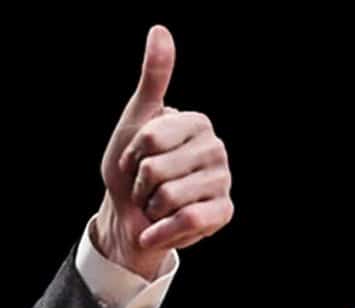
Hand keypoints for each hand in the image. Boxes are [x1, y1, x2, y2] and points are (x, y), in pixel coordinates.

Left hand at [96, 25, 233, 280]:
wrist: (132, 218)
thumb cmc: (132, 169)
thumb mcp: (137, 120)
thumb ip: (153, 77)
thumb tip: (160, 30)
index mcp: (197, 122)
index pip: (150, 139)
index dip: (131, 157)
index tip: (134, 161)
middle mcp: (216, 148)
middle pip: (156, 170)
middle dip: (139, 186)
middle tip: (144, 188)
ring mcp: (223, 181)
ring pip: (169, 197)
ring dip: (148, 209)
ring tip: (154, 205)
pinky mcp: (223, 212)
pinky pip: (186, 219)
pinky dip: (159, 231)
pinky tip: (153, 229)